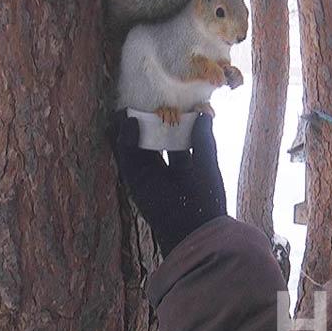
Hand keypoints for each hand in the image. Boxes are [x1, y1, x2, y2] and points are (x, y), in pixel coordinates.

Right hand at [110, 111, 226, 256]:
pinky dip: (125, 141)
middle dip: (146, 122)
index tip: (166, 102)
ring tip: (127, 108)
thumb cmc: (206, 199)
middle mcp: (166, 169)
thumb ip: (203, 140)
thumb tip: (205, 114)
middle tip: (140, 101)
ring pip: (136, 147)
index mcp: (186, 164)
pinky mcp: (136, 181)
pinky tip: (128, 123)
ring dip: (130, 128)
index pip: (175, 138)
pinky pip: (127, 157)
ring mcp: (150, 175)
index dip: (169, 121)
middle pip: (152, 140)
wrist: (193, 229)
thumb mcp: (206, 164)